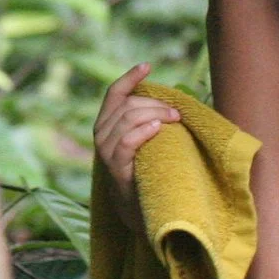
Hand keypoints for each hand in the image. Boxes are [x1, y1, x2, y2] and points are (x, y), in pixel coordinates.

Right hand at [92, 63, 180, 235]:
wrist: (141, 213)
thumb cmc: (148, 173)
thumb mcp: (145, 143)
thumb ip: (147, 122)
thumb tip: (172, 101)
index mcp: (107, 125)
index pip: (113, 93)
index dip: (129, 77)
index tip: (147, 65)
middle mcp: (101, 135)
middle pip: (126, 105)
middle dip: (153, 103)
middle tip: (177, 113)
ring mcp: (105, 153)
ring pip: (127, 119)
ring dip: (154, 114)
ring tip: (173, 119)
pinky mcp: (115, 169)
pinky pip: (126, 142)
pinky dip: (142, 131)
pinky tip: (157, 129)